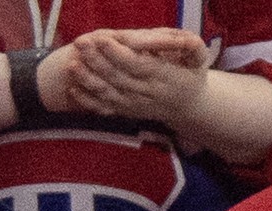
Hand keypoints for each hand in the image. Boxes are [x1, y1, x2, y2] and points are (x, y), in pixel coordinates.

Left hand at [46, 27, 212, 124]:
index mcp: (165, 77)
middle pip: (120, 78)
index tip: (102, 38)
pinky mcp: (128, 111)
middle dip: (97, 61)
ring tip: (72, 66)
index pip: (139, 65)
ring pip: (110, 94)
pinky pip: (107, 109)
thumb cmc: (192, 74)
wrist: (191, 106)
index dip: (119, 53)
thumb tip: (178, 40)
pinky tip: (73, 90)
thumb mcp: (199, 57)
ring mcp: (136, 105)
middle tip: (80, 43)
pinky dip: (89, 102)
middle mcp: (149, 93)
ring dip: (89, 81)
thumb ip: (190, 46)